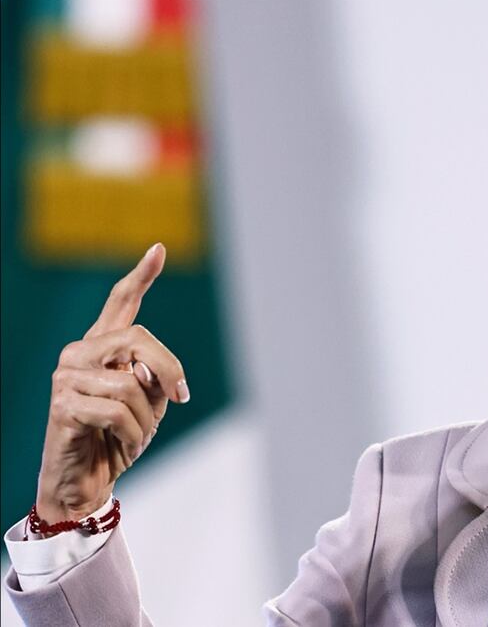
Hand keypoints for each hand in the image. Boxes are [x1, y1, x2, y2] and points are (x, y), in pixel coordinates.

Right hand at [35, 243, 189, 528]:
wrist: (85, 481)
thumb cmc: (118, 440)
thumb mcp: (149, 404)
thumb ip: (154, 377)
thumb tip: (150, 369)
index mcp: (103, 349)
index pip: (121, 304)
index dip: (141, 276)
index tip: (159, 248)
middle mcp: (80, 353)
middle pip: (138, 339)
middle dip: (169, 369)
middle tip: (182, 398)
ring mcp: (66, 377)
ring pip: (132, 384)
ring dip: (147, 419)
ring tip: (135, 435)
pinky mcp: (62, 404)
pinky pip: (118, 411)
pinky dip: (134, 433)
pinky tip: (124, 444)